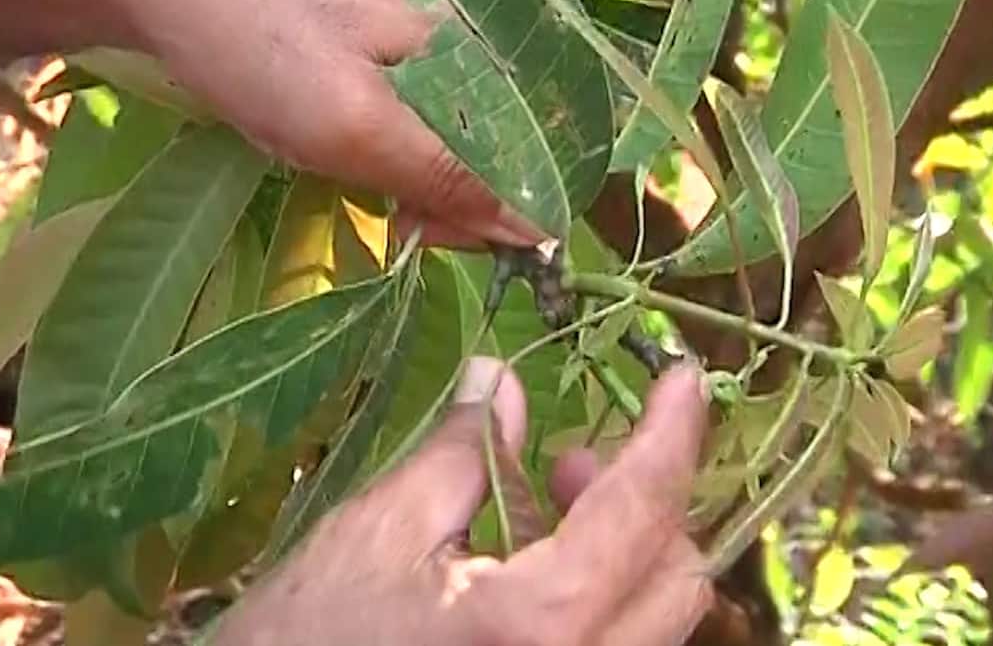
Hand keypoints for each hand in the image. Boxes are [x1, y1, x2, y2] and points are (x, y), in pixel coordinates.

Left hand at [90, 0, 543, 248]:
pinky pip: (422, 80)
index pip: (532, 139)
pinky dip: (398, 124)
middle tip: (396, 224)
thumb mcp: (356, 129)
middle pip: (498, 123)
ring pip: (457, 108)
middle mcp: (467, 5)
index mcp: (480, 27)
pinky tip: (359, 136)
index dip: (500, 204)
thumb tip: (538, 229)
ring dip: (422, 160)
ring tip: (364, 180)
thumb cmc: (256, 47)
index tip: (433, 239)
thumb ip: (451, 179)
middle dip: (454, 185)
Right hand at [214, 357, 712, 645]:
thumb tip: (502, 378)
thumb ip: (464, 450)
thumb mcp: (383, 528)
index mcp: (542, 625)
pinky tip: (529, 554)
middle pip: (675, 576)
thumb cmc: (309, 636)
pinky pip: (615, 641)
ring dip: (622, 540)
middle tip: (567, 456)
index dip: (671, 431)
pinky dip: (598, 584)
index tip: (682, 374)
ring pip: (655, 615)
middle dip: (643, 497)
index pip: (642, 510)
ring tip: (539, 497)